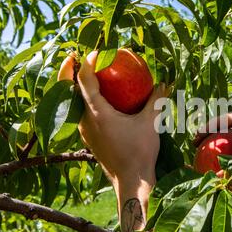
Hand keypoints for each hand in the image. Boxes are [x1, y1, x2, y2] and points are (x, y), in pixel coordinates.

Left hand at [58, 52, 166, 194]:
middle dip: (68, 71)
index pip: (84, 80)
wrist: (131, 180)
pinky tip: (96, 99)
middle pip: (67, 90)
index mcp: (97, 113)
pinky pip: (79, 113)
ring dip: (74, 86)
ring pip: (71, 103)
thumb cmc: (140, 151)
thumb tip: (163, 84)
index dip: (86, 62)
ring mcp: (84, 131)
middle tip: (74, 56)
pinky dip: (82, 100)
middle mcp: (85, 120)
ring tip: (83, 74)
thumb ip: (156, 101)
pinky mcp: (88, 138)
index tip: (94, 51)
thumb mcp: (150, 123)